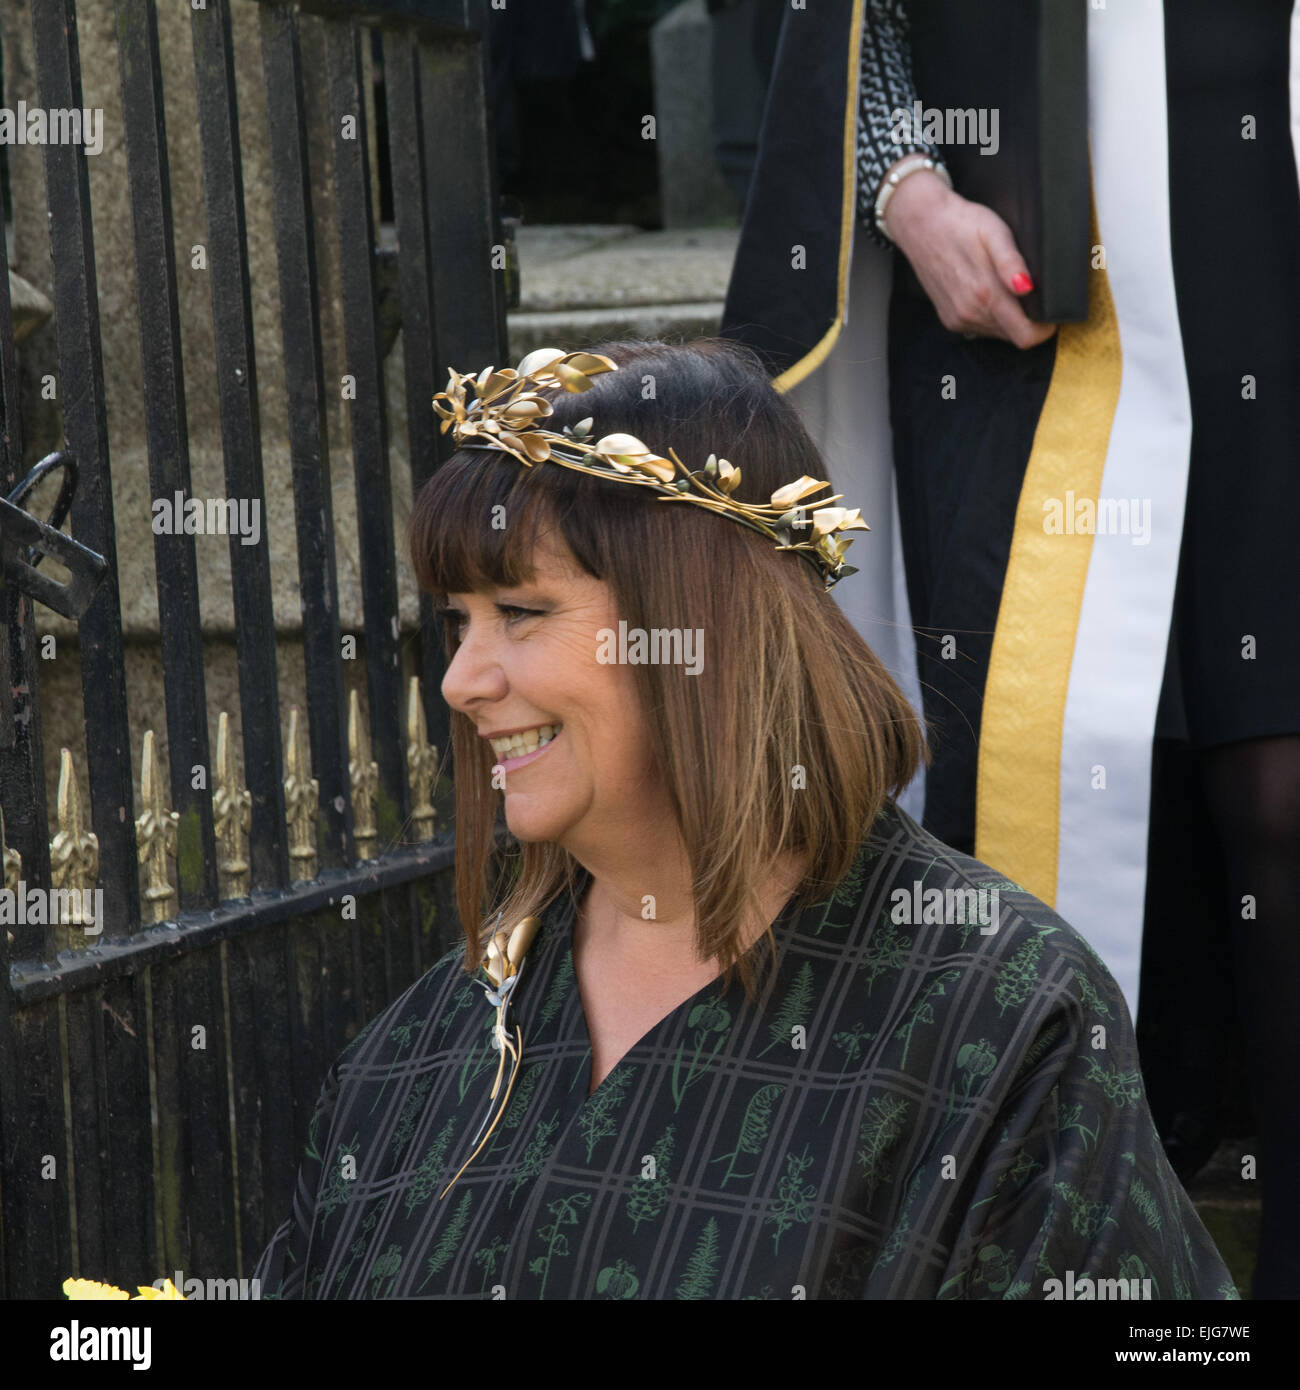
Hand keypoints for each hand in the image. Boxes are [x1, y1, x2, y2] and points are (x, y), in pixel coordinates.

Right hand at [882, 167, 1057, 349]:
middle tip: (1028, 290)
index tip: (1050, 312)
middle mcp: (971, 314)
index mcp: (986, 295)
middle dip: (1027, 320)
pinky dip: (990, 315)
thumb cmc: (962, 223)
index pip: (1026, 336)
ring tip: (1005, 285)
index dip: (1044, 329)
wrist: (922, 224)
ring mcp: (958, 319)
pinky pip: (980, 328)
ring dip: (1008, 317)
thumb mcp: (995, 232)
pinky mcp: (950, 319)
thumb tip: (1027, 287)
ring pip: (998, 334)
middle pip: (1014, 336)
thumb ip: (1012, 262)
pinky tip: (986, 289)